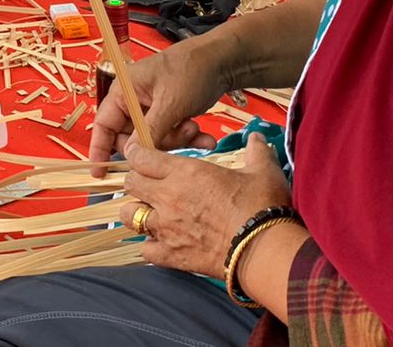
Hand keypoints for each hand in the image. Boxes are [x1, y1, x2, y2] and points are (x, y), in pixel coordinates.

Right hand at [89, 38, 232, 171]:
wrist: (223, 61)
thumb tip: (131, 157)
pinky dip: (188, 139)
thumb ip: (149, 132)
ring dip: (176, 141)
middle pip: (131, 139)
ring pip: (154, 141)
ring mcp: (152, 110)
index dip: (99, 150)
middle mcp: (134, 102)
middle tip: (178, 138)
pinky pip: (172, 137)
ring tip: (195, 129)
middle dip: (155, 145)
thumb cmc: (191, 70)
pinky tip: (205, 138)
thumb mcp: (170, 103)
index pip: (104, 125)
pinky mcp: (170, 116)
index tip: (98, 174)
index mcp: (124, 92)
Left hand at [119, 133, 292, 276]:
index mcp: (185, 172)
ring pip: (129, 215)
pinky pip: (145, 249)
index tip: (140, 155)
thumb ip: (256, 151)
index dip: (137, 154)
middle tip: (149, 183)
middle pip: (130, 183)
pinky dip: (150, 245)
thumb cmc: (262, 206)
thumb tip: (257, 137)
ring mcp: (166, 228)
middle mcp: (168, 198)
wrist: (263, 250)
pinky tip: (162, 242)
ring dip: (137, 211)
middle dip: (136, 180)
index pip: (141, 157)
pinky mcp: (171, 255)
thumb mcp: (263, 171)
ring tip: (151, 212)